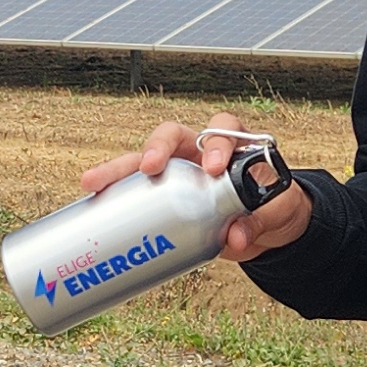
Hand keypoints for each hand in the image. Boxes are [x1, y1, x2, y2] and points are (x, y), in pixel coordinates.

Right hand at [72, 110, 309, 260]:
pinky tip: (92, 208)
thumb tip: (235, 237)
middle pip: (170, 137)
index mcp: (231, 145)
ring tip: (92, 184)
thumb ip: (256, 222)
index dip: (216, 144)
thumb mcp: (274, 212)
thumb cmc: (273, 206)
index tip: (213, 168)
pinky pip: (135, 194)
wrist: (267, 227)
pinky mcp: (163, 198)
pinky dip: (114, 200)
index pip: (221, 130)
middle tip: (148, 167)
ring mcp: (177, 174)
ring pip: (142, 163)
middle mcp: (198, 152)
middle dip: (154, 149)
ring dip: (116, 171)